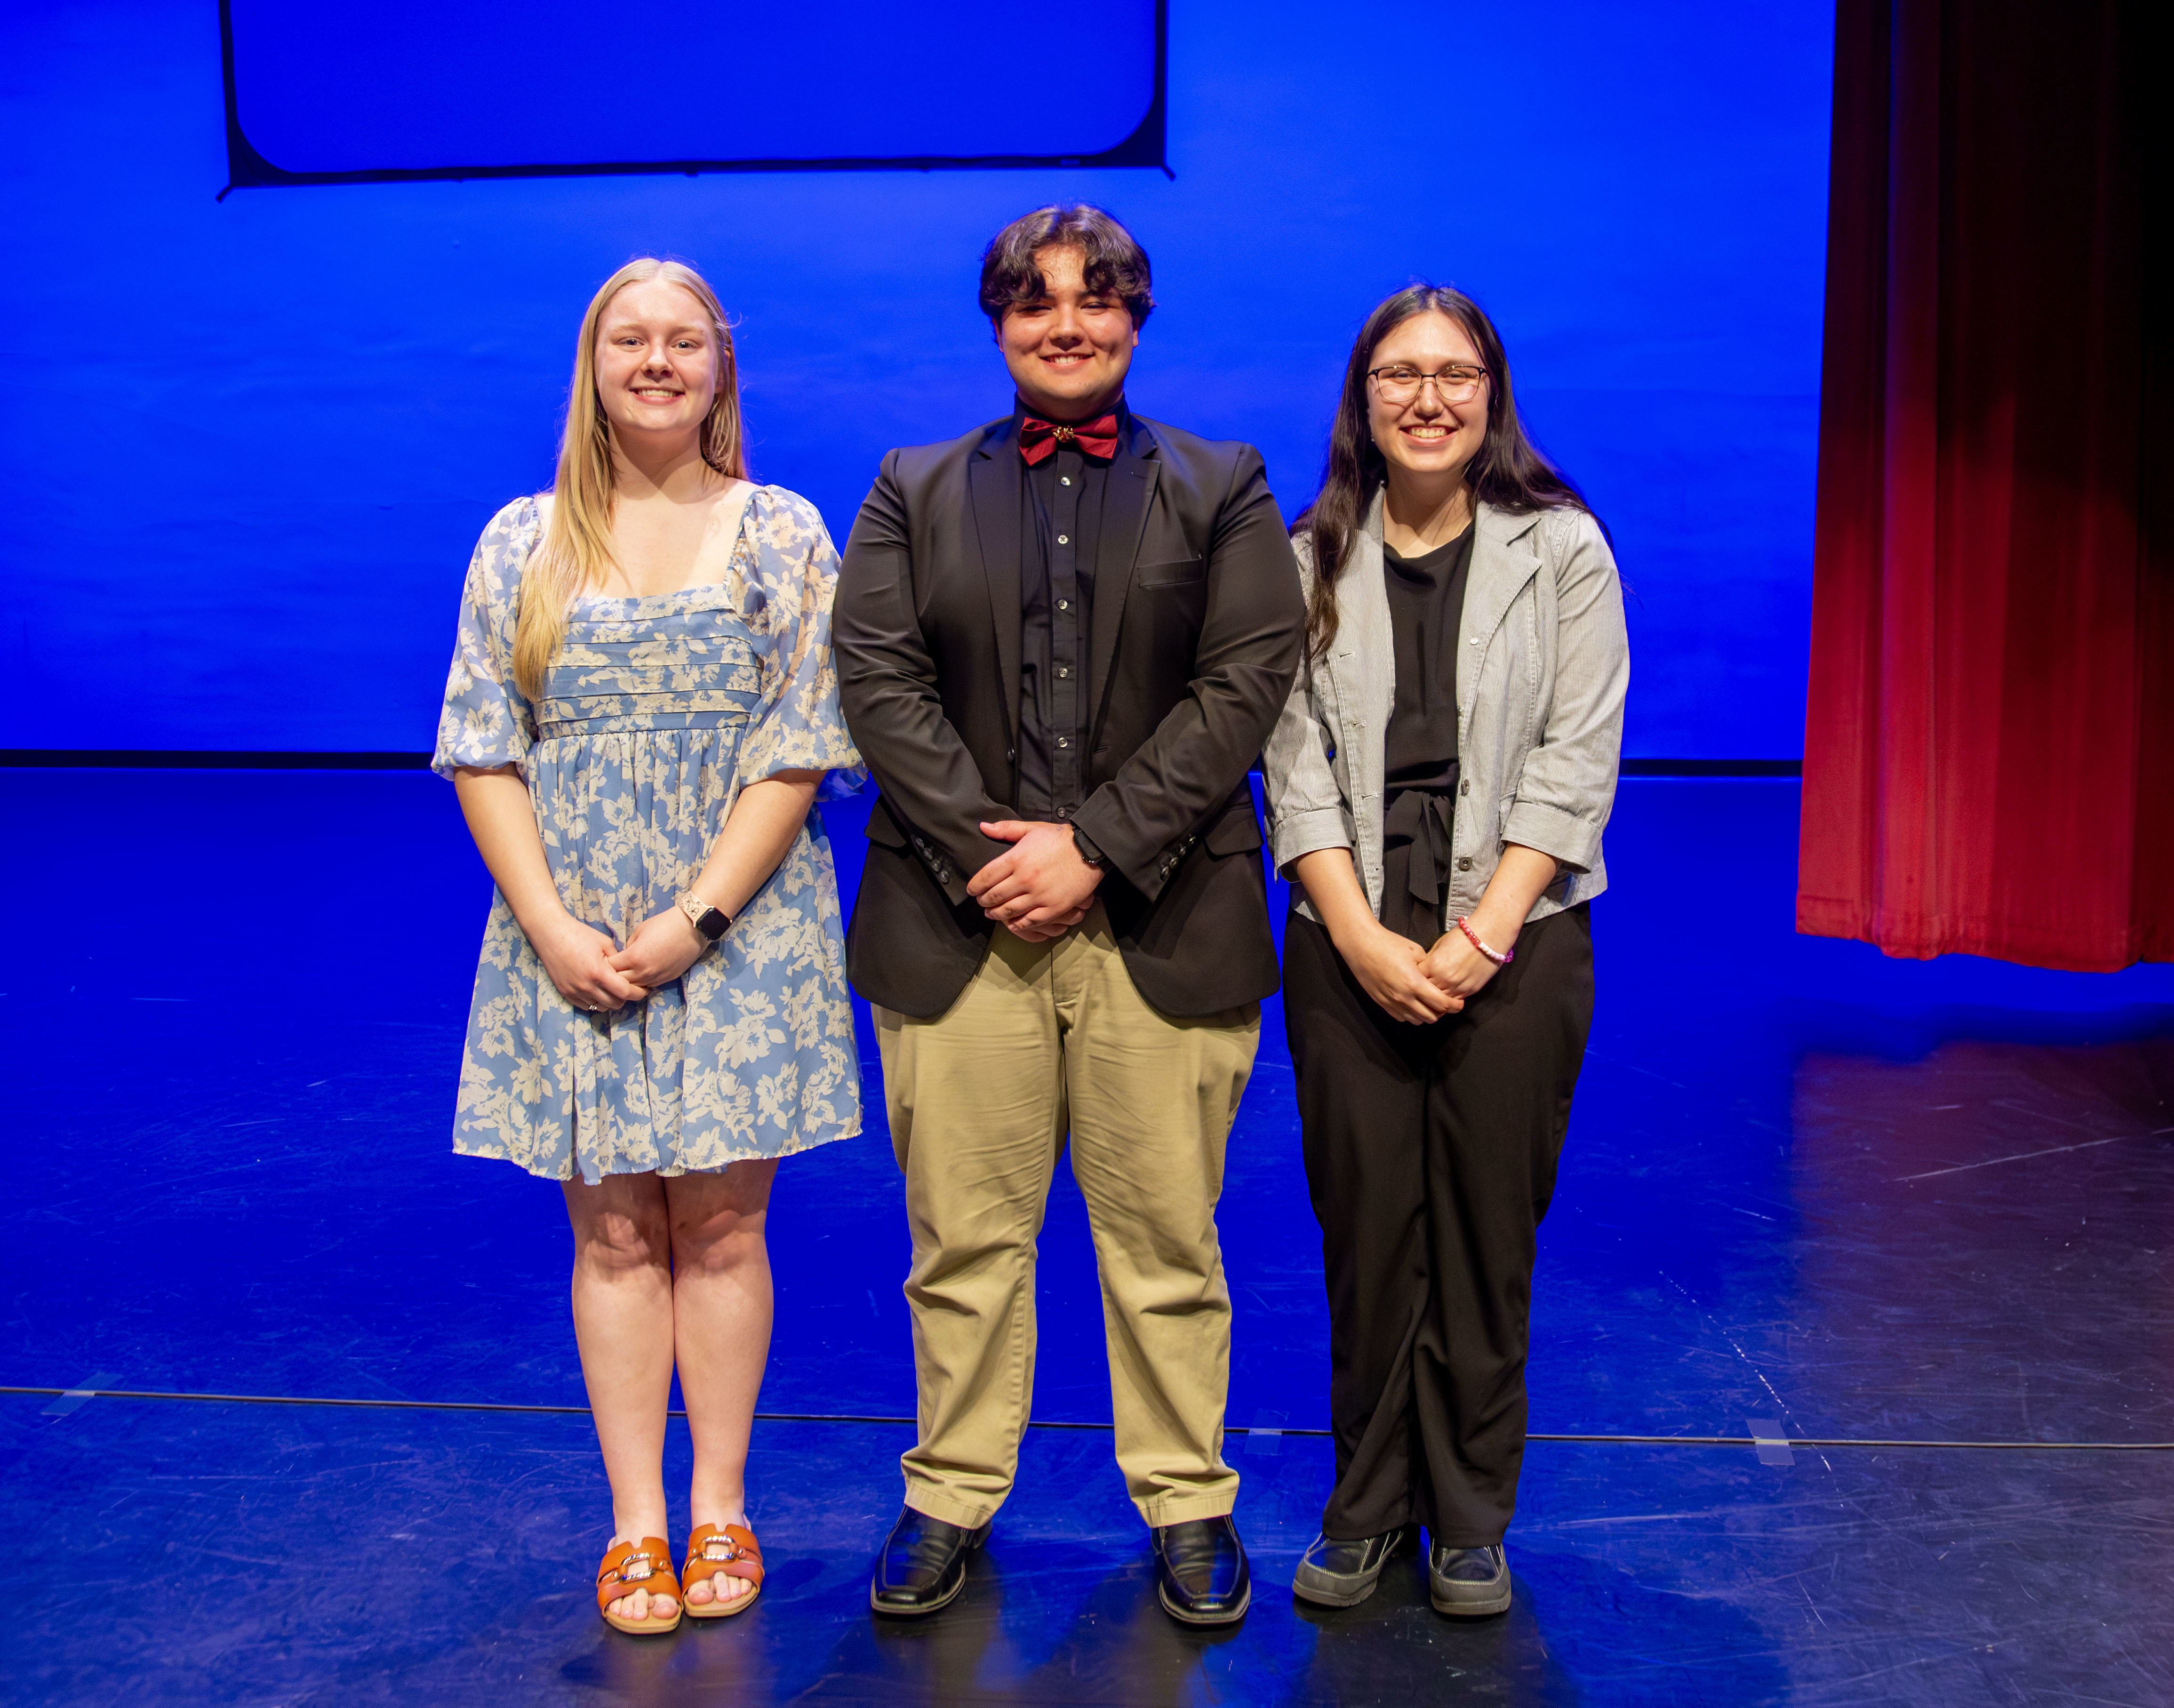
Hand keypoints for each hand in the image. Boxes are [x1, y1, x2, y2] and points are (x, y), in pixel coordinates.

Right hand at [531, 913, 652, 1013]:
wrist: (551, 934)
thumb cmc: (579, 934)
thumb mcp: (605, 943)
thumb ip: (619, 960)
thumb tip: (629, 971)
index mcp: (599, 972)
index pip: (625, 992)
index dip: (638, 993)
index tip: (644, 989)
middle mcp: (587, 985)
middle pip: (615, 1003)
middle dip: (625, 998)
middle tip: (629, 989)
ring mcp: (574, 991)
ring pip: (600, 1007)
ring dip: (609, 1001)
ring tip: (612, 989)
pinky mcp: (565, 992)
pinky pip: (585, 1005)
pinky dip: (594, 1001)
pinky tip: (597, 990)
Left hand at [609, 907, 706, 990]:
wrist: (692, 928)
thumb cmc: (665, 924)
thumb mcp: (640, 930)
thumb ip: (629, 946)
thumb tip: (625, 955)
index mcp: (634, 957)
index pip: (610, 967)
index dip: (606, 963)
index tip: (605, 958)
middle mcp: (644, 971)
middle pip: (619, 982)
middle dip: (613, 975)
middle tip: (612, 968)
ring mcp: (656, 977)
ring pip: (633, 988)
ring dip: (627, 982)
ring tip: (625, 974)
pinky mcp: (666, 979)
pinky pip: (648, 986)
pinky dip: (641, 982)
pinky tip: (641, 974)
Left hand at [969, 820, 1103, 938]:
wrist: (1090, 848)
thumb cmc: (1060, 838)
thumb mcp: (1032, 828)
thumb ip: (1006, 829)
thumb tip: (983, 827)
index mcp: (1016, 858)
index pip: (985, 876)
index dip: (975, 886)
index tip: (971, 890)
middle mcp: (1024, 878)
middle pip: (994, 896)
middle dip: (983, 901)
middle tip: (981, 902)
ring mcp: (1039, 895)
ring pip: (1009, 911)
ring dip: (996, 914)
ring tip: (992, 913)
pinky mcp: (1053, 907)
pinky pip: (1029, 921)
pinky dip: (1017, 925)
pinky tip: (1011, 924)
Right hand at [1337, 922, 1461, 1023]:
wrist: (1361, 946)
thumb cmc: (1387, 944)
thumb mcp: (1416, 951)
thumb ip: (1429, 968)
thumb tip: (1436, 977)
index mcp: (1414, 983)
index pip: (1441, 1003)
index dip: (1454, 1006)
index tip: (1459, 1004)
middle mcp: (1403, 997)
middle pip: (1431, 1016)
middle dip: (1441, 1012)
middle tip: (1444, 1003)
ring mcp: (1391, 1002)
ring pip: (1416, 1020)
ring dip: (1426, 1015)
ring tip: (1429, 1005)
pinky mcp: (1381, 1003)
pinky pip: (1401, 1017)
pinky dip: (1411, 1015)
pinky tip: (1412, 1004)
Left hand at [1420, 919, 1511, 1001]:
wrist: (1488, 937)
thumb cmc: (1464, 937)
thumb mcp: (1440, 945)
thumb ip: (1430, 959)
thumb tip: (1424, 968)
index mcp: (1434, 965)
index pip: (1417, 978)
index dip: (1416, 976)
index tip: (1417, 975)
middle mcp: (1444, 979)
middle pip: (1427, 992)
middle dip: (1424, 988)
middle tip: (1424, 985)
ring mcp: (1458, 986)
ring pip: (1441, 1000)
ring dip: (1437, 996)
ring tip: (1435, 992)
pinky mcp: (1470, 990)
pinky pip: (1455, 1000)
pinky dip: (1450, 998)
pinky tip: (1448, 992)